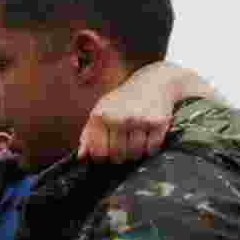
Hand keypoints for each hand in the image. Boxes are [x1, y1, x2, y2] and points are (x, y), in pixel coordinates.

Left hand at [79, 61, 218, 163]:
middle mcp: (119, 117)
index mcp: (101, 115)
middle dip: (119, 155)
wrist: (153, 83)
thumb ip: (88, 133)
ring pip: (134, 153)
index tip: (106, 152)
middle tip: (123, 144)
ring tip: (134, 140)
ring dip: (134, 152)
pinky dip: (149, 147)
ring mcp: (139, 120)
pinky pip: (151, 148)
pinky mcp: (158, 123)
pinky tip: (147, 136)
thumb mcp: (102, 110)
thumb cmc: (124, 100)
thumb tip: (81, 156)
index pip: (98, 151)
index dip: (102, 156)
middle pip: (117, 155)